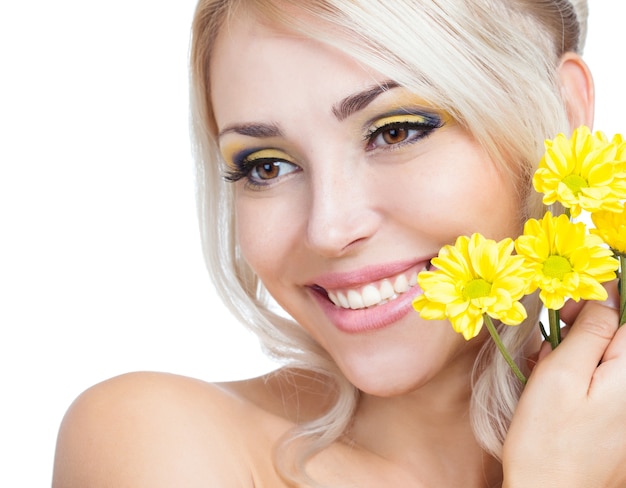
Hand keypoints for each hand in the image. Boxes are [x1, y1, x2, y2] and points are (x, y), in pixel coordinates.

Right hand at [502, 283, 625, 487]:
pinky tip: (556, 386)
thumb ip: (589, 331)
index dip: (598, 302)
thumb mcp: (562, 375)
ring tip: (548, 368)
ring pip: (609, 358)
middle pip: (620, 336)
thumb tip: (606, 295)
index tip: (567, 305)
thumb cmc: (549, 440)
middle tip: (551, 340)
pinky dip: (581, 375)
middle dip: (586, 328)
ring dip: (579, 352)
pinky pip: (605, 381)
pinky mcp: (620, 421)